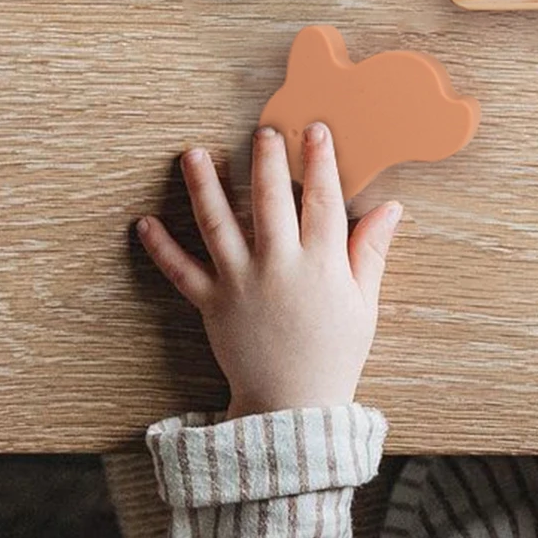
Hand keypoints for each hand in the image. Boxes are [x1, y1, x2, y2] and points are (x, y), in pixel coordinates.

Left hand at [135, 124, 401, 417]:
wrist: (291, 407)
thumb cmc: (335, 353)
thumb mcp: (365, 302)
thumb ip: (371, 251)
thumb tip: (391, 208)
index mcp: (321, 264)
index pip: (322, 199)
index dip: (320, 161)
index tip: (315, 130)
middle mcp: (278, 266)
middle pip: (270, 200)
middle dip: (266, 160)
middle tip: (263, 130)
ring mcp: (241, 283)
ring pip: (219, 224)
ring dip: (204, 186)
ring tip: (194, 154)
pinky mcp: (212, 304)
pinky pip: (182, 271)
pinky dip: (161, 248)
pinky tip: (146, 222)